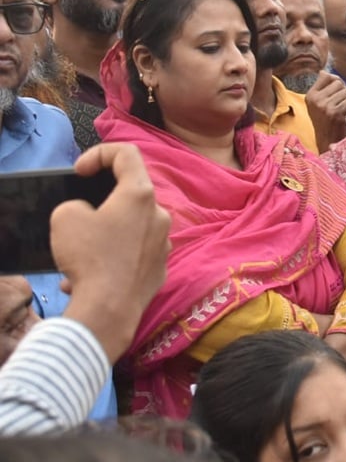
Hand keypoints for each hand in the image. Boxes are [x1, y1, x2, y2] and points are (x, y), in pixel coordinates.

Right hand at [52, 143, 171, 361]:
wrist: (110, 308)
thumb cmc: (89, 257)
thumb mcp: (65, 217)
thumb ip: (77, 204)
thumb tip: (89, 215)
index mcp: (140, 195)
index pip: (127, 153)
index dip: (99, 153)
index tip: (80, 171)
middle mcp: (160, 215)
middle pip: (132, 193)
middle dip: (103, 200)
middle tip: (80, 215)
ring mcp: (164, 243)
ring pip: (132, 227)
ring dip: (107, 233)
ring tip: (82, 253)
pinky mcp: (160, 267)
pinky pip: (134, 253)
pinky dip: (114, 257)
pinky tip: (92, 276)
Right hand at [305, 71, 345, 151]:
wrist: (327, 141)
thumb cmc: (326, 121)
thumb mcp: (318, 104)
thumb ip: (323, 89)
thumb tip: (326, 72)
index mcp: (310, 95)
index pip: (326, 76)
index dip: (336, 81)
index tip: (337, 91)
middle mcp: (316, 99)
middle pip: (339, 83)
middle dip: (344, 92)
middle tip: (341, 103)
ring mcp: (324, 106)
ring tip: (342, 110)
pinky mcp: (335, 113)